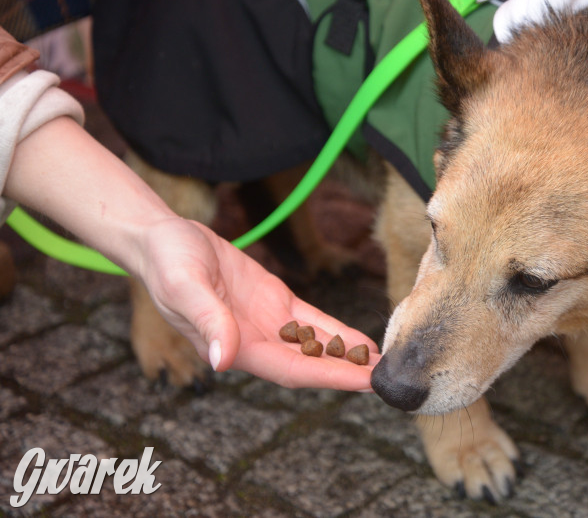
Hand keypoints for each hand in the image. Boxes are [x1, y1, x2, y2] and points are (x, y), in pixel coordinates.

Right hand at [134, 217, 378, 390]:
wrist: (164, 238)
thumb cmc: (167, 263)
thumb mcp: (184, 286)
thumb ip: (207, 321)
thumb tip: (222, 361)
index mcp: (234, 347)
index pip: (292, 370)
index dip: (329, 377)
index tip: (364, 383)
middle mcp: (254, 343)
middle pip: (310, 364)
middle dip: (348, 373)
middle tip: (389, 378)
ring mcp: (266, 323)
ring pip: (315, 346)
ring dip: (347, 357)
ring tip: (383, 365)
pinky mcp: (274, 301)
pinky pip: (311, 321)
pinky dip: (335, 332)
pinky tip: (361, 341)